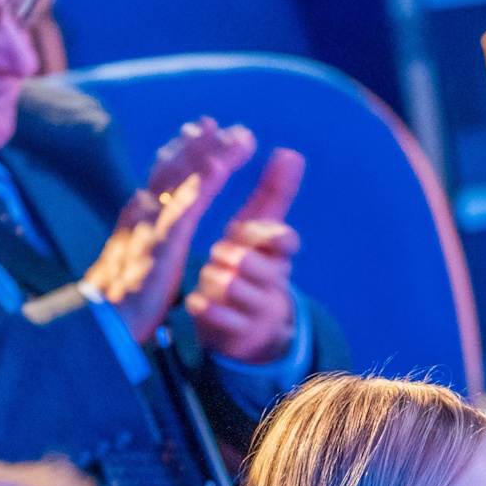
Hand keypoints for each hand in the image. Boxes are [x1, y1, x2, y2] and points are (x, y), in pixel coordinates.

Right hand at [89, 119, 255, 342]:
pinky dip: (206, 180)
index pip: (161, 175)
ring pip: (185, 177)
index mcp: (138, 216)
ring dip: (212, 152)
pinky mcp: (165, 239)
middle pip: (174, 166)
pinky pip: (189, 203)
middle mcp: (144, 210)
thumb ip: (144, 240)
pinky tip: (223, 164)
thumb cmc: (121, 298)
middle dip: (198, 143)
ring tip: (238, 136)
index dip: (181, 152)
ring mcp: (154, 222)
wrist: (106, 320)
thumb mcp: (135, 260)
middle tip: (219, 124)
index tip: (200, 132)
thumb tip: (151, 231)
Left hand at [187, 148, 303, 365]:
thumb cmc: (251, 265)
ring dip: (220, 281)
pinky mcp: (239, 333)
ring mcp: (256, 309)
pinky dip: (209, 310)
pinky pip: (223, 321)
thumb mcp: (261, 231)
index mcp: (277, 255)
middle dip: (240, 256)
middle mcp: (272, 282)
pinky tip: (194, 303)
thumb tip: (292, 153)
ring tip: (209, 276)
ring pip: (239, 291)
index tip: (246, 228)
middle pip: (262, 266)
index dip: (269, 234)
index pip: (285, 241)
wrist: (249, 323)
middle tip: (222, 252)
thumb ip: (275, 194)